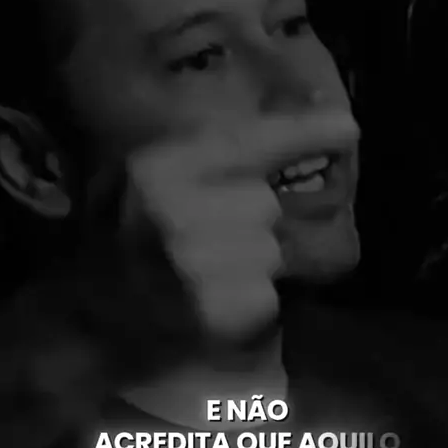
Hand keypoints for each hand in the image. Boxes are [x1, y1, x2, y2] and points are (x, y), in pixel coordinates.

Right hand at [123, 112, 357, 341]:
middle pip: (263, 205)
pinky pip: (264, 297)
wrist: (100, 319)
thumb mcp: (158, 184)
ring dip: (250, 265)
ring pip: (268, 252)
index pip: (243, 142)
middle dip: (251, 221)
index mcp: (157, 169)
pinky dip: (248, 305)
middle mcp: (173, 211)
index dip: (300, 132)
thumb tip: (314, 130)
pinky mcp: (212, 312)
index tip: (347, 129)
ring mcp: (193, 265)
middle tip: (210, 240)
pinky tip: (210, 306)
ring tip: (205, 276)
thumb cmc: (132, 243)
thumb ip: (217, 158)